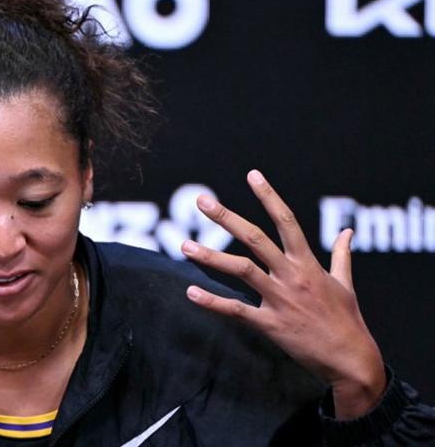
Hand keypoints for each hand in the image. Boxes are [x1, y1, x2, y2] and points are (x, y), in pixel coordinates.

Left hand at [181, 170, 385, 418]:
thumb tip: (347, 231)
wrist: (351, 361)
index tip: (252, 175)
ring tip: (185, 245)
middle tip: (201, 201)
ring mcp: (280, 300)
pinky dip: (212, 302)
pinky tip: (191, 292)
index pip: (286, 221)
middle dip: (227, 217)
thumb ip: (341, 255)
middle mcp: (292, 276)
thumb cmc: (347, 320)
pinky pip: (236, 310)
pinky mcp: (270, 324)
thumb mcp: (346, 284)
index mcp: (308, 263)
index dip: (269, 196)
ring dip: (211, 256)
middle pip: (255, 238)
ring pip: (242, 270)